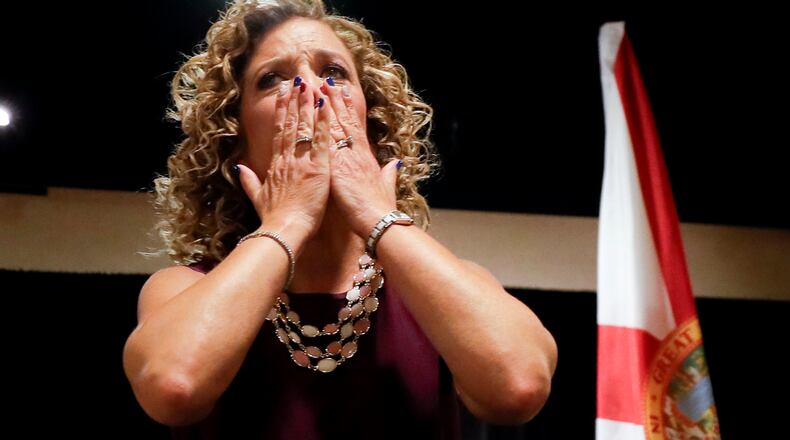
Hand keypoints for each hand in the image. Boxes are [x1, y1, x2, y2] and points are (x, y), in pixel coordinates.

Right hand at [236, 79, 329, 236]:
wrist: (283, 230)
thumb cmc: (274, 219)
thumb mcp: (257, 198)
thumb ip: (249, 181)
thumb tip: (239, 167)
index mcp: (276, 165)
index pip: (279, 132)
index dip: (281, 112)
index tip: (283, 95)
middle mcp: (287, 159)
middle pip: (290, 124)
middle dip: (293, 101)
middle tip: (296, 81)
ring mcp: (302, 162)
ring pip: (304, 128)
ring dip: (307, 105)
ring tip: (309, 85)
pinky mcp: (317, 168)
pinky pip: (321, 141)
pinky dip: (323, 122)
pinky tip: (326, 106)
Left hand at [319, 79, 400, 237]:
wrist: (377, 221)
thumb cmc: (380, 209)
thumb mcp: (386, 189)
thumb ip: (389, 174)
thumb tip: (396, 164)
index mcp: (365, 158)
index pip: (355, 128)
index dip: (348, 110)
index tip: (342, 94)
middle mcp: (356, 153)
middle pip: (343, 121)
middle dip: (335, 100)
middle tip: (326, 81)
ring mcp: (346, 157)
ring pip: (334, 124)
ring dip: (324, 104)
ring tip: (316, 86)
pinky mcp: (336, 165)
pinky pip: (326, 139)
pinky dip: (319, 123)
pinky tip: (312, 110)